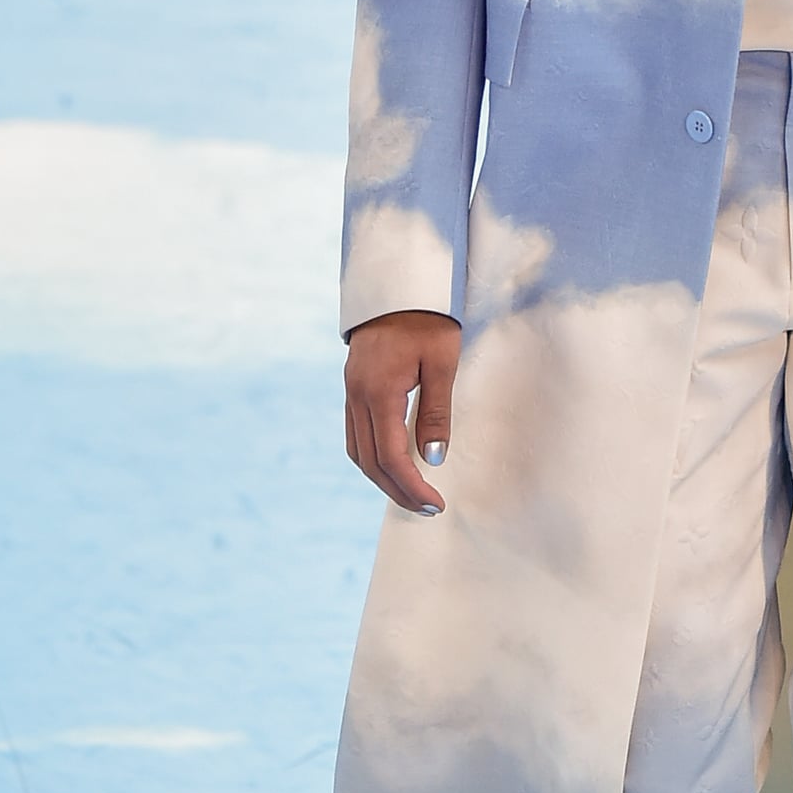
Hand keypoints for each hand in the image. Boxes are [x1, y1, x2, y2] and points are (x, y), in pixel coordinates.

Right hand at [345, 308, 460, 514]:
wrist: (397, 284)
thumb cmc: (428, 319)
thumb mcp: (442, 362)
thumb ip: (436, 412)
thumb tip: (432, 459)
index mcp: (379, 391)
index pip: (391, 456)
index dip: (412, 486)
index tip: (435, 504)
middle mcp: (357, 396)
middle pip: (370, 462)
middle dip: (398, 490)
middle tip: (428, 508)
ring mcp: (350, 392)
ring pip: (358, 452)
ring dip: (383, 478)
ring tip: (412, 494)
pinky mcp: (352, 388)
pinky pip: (355, 435)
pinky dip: (372, 458)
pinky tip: (393, 465)